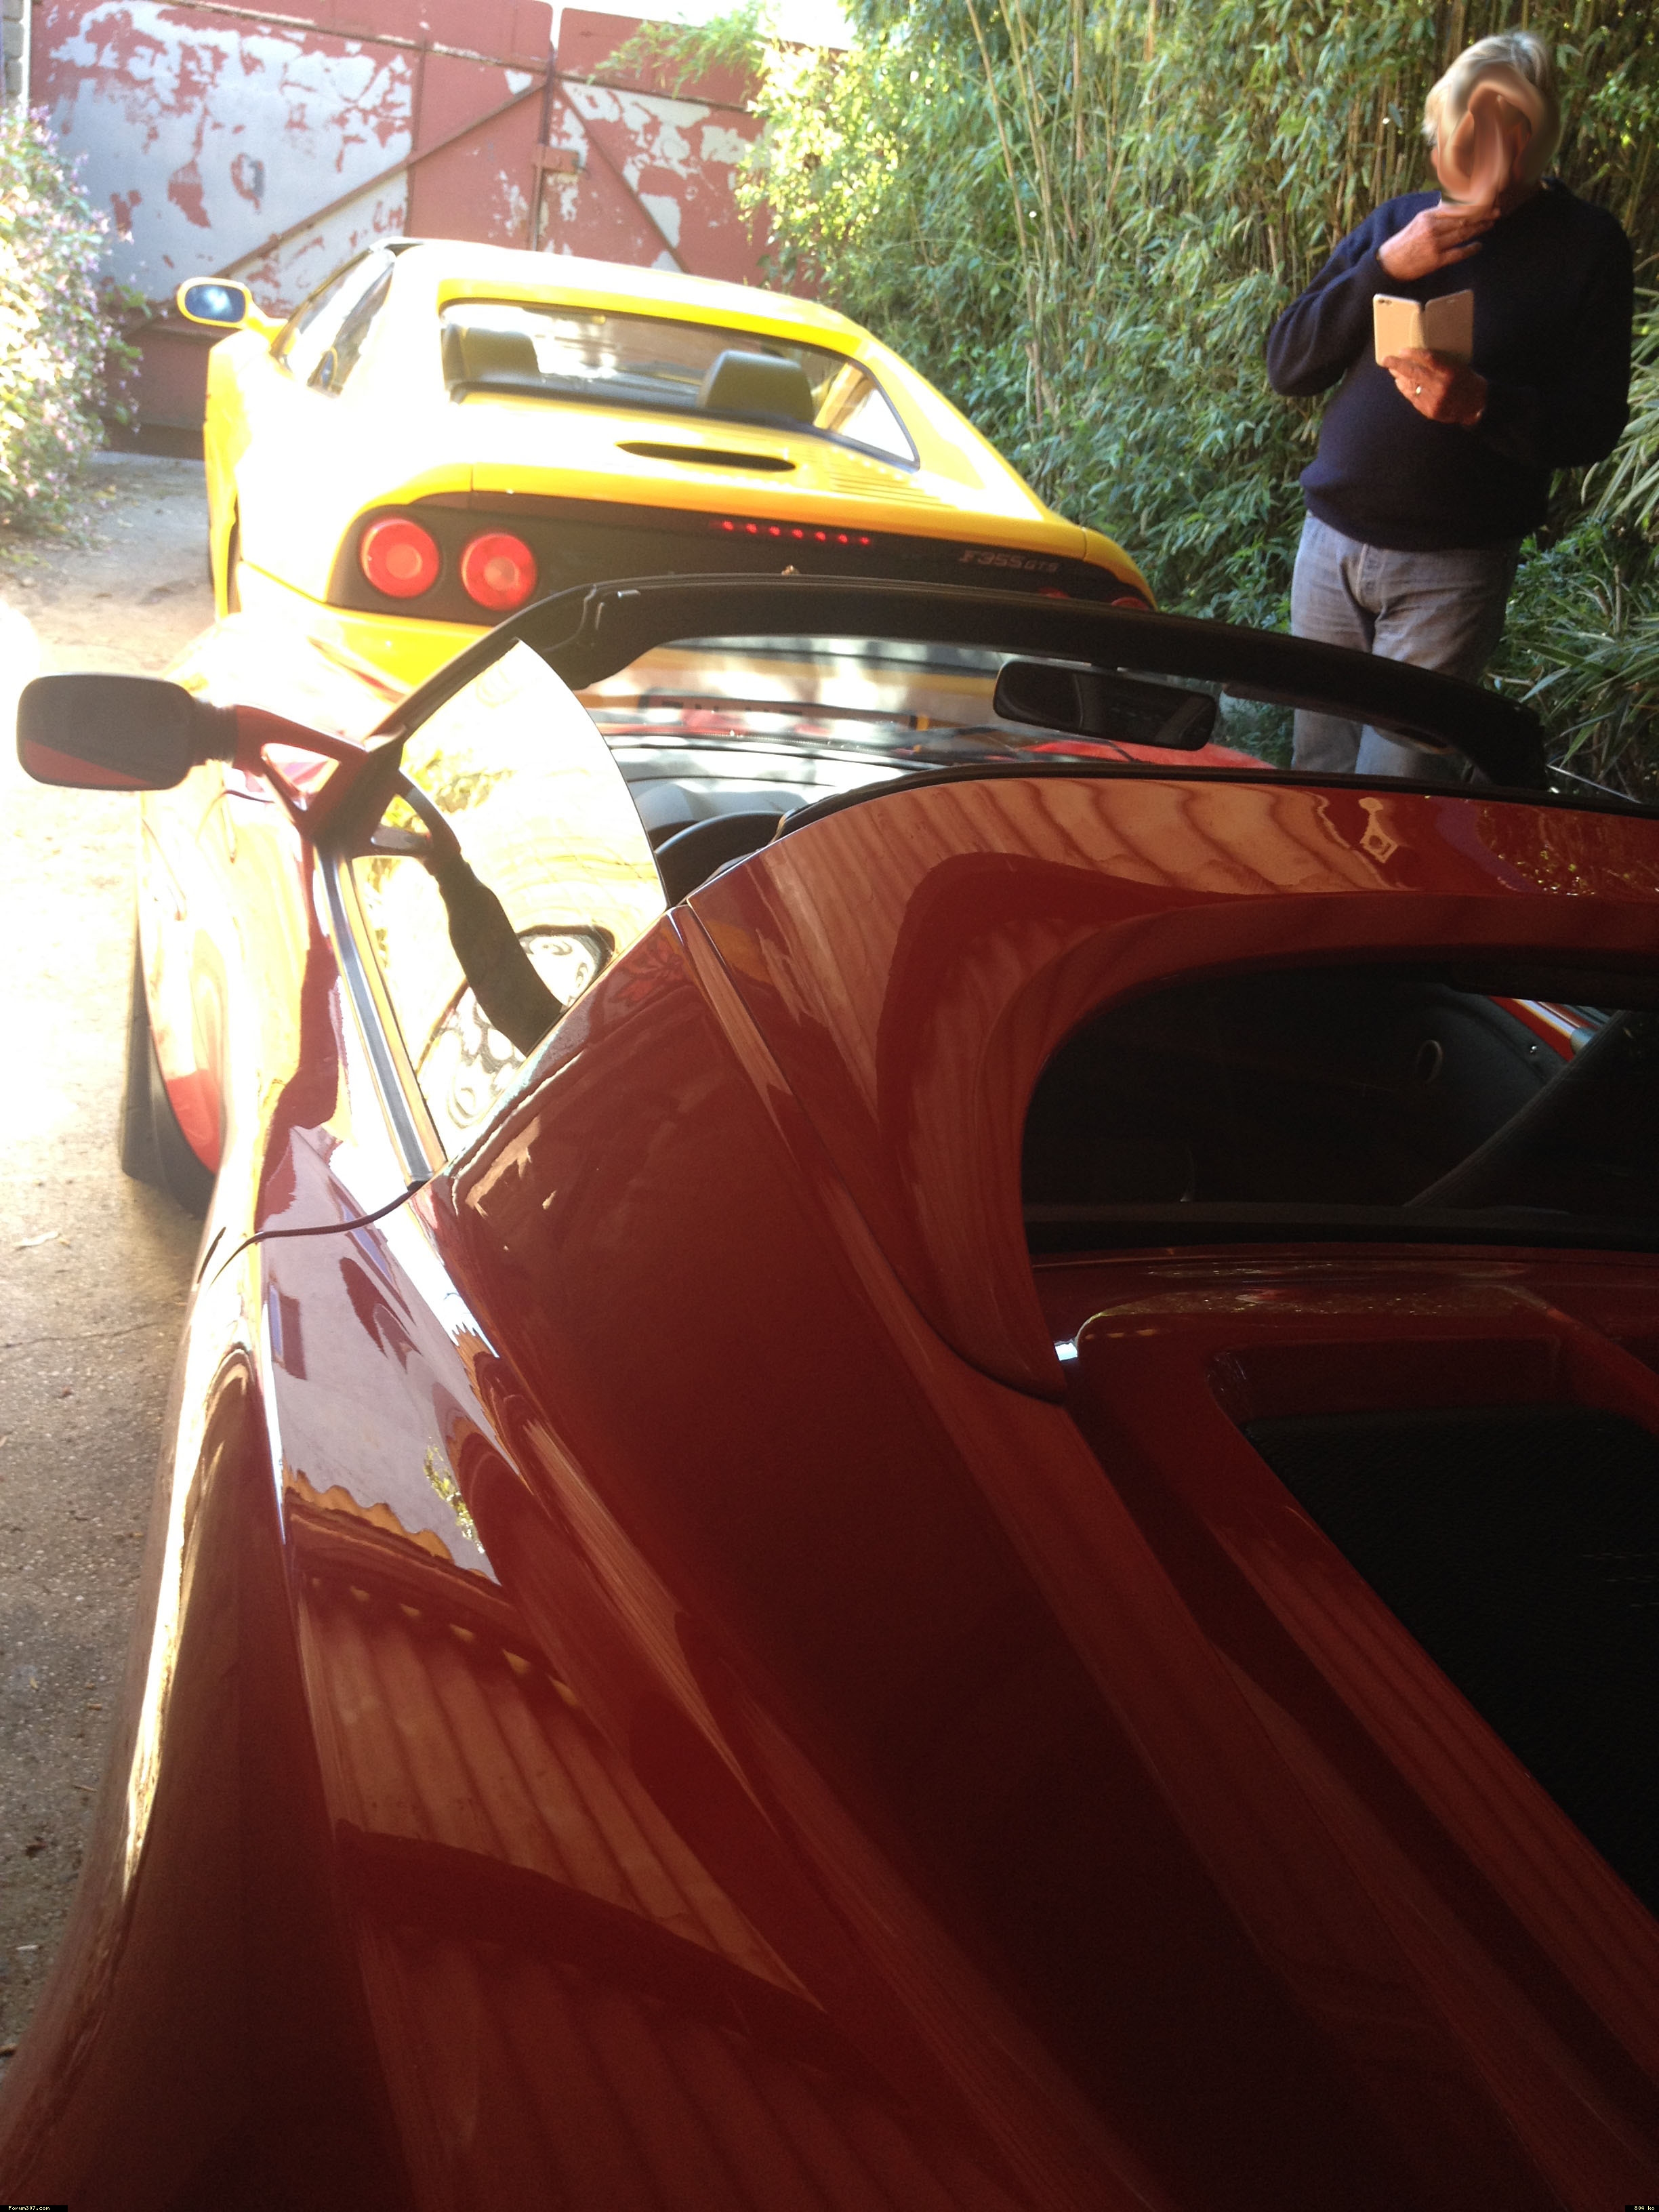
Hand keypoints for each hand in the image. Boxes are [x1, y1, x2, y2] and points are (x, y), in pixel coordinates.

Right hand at [1376, 201, 1494, 280]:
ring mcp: (1434, 245)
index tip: (1486, 200)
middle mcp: (1432, 228)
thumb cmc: (1404, 242)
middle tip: (1496, 210)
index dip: (1473, 204)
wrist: (1388, 263)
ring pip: (1462, 233)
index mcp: (1428, 216)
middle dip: (1482, 214)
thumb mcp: (1418, 222)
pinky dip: (1470, 249)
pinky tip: (1478, 246)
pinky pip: (1457, 253)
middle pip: (1462, 219)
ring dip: (1479, 228)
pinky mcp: (1435, 260)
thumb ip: (1436, 214)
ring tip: (1490, 224)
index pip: (1455, 207)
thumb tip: (1454, 205)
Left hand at [1382, 349, 1487, 426]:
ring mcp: (1434, 400)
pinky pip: (1413, 397)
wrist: (1477, 406)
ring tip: (1392, 369)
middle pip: (1415, 373)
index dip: (1413, 354)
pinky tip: (1400, 382)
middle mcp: (1441, 386)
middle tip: (1387, 359)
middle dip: (1398, 365)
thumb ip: (1441, 362)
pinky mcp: (1429, 411)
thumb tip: (1419, 355)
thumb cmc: (1469, 382)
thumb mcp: (1460, 367)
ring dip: (1399, 377)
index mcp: (1451, 372)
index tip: (1401, 350)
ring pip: (1411, 386)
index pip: (1428, 359)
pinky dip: (1405, 389)